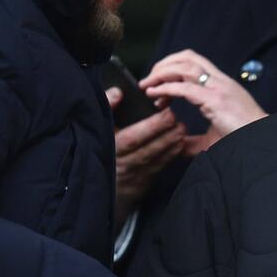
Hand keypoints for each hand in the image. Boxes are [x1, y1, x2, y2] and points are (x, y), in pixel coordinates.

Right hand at [106, 88, 184, 222]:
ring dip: (170, 147)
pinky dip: (170, 158)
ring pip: (154, 162)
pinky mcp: (139, 184)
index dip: (151, 127)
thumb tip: (119, 92)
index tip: (167, 113)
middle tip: (180, 123)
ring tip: (182, 132)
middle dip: (166, 137)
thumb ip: (106, 105)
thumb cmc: (98, 142)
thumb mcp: (96, 123)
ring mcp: (131, 176)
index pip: (131, 138)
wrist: (95, 175)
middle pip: (146, 151)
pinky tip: (179, 146)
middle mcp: (120, 164)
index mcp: (109, 147)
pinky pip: (157, 170)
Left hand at [140, 49, 266, 152]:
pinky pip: (185, 88)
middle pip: (188, 57)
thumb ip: (195, 140)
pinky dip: (166, 88)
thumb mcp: (215, 136)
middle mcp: (221, 82)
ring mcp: (219, 89)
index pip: (195, 61)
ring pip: (184, 67)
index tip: (159, 85)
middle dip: (164, 64)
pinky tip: (154, 95)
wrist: (265, 141)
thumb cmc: (245, 139)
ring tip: (147, 86)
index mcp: (223, 85)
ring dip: (161, 74)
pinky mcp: (215, 101)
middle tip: (149, 80)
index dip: (173, 66)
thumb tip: (179, 146)